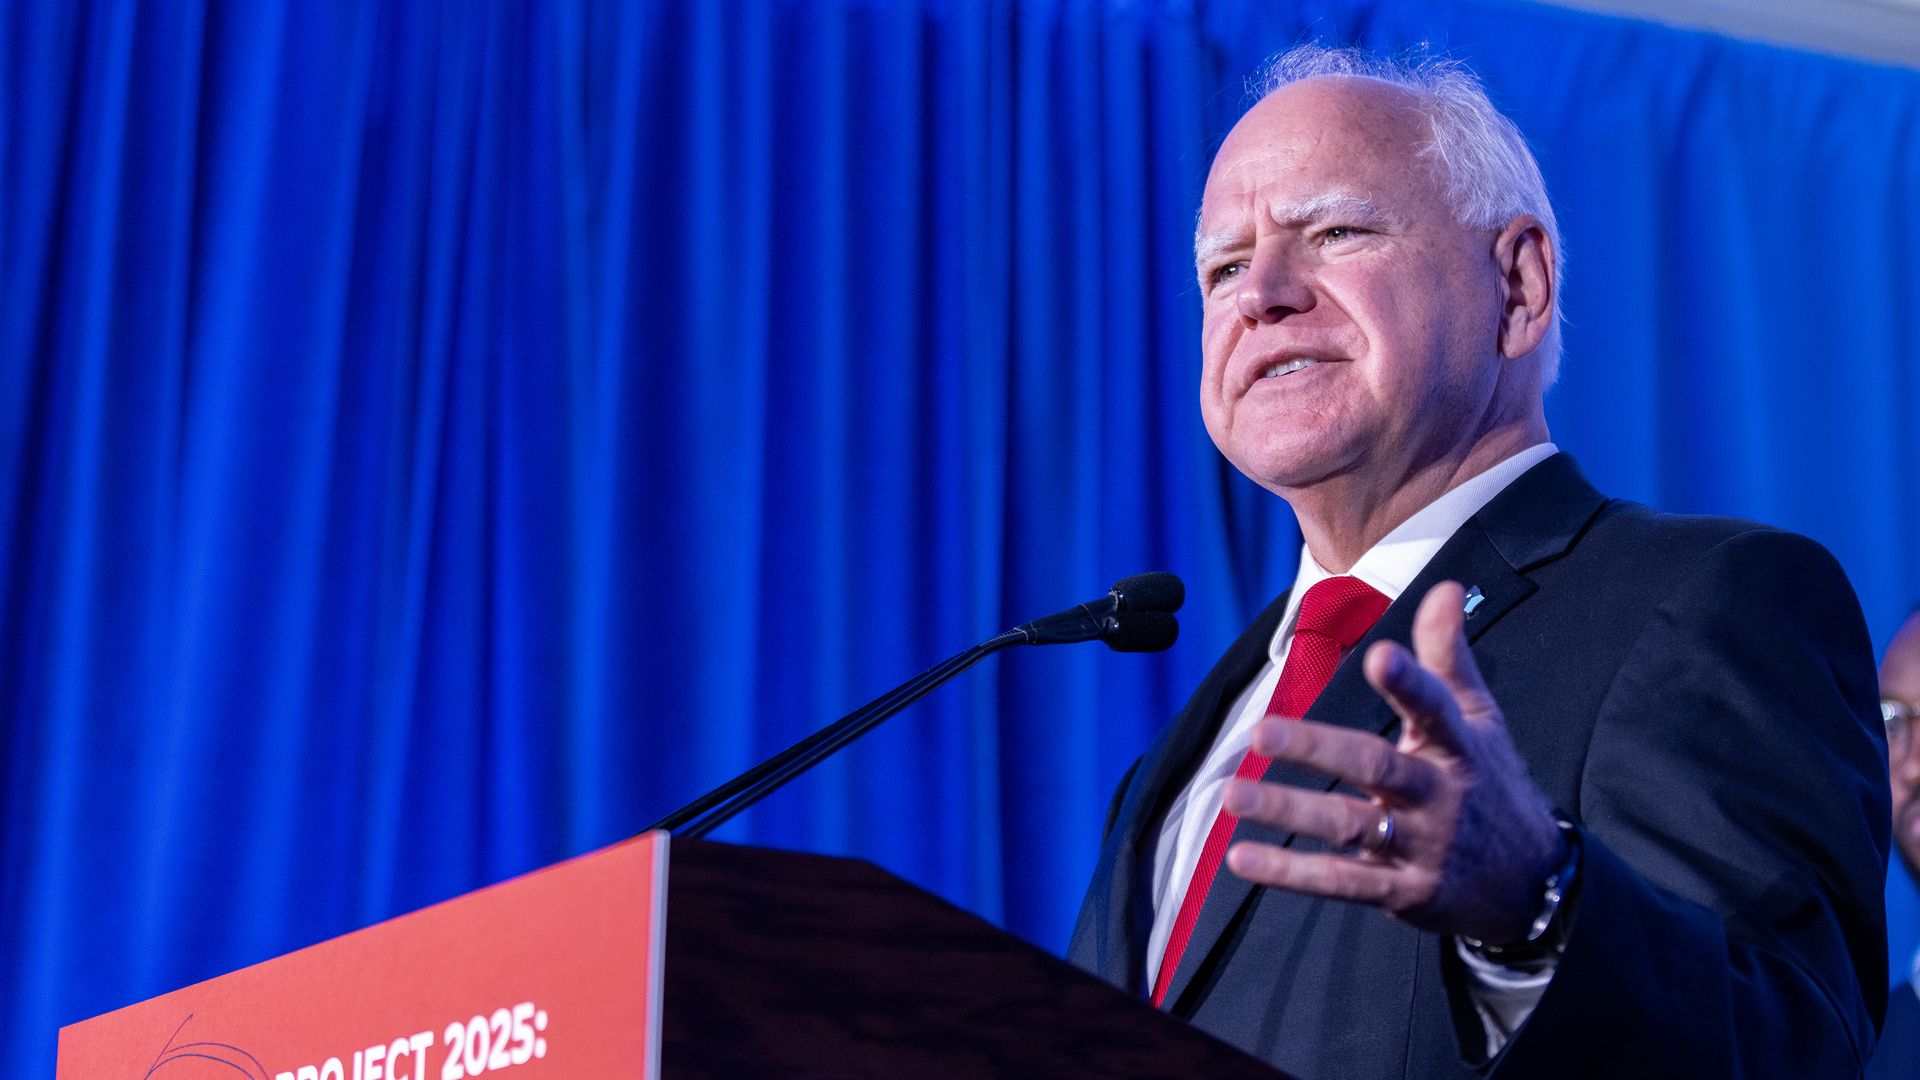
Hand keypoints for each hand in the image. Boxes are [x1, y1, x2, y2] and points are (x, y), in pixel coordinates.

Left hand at [1222, 581, 1566, 943]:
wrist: (1531, 884)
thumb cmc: (1489, 783)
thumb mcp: (1479, 718)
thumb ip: (1448, 656)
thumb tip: (1444, 586)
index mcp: (1458, 747)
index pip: (1436, 708)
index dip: (1410, 683)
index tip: (1380, 655)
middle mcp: (1439, 795)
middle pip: (1375, 768)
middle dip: (1318, 750)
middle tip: (1260, 734)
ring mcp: (1421, 847)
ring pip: (1349, 826)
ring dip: (1289, 812)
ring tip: (1233, 796)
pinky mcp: (1402, 892)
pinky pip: (1341, 881)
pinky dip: (1290, 872)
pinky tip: (1241, 858)